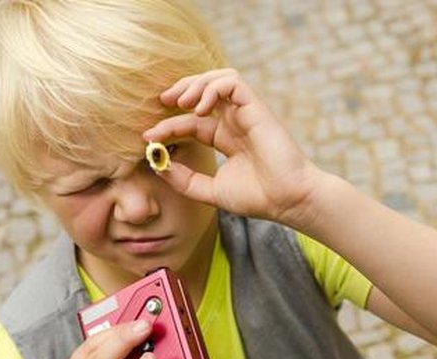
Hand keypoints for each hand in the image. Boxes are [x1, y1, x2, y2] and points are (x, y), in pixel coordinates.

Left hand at [143, 68, 323, 225]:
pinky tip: (199, 109)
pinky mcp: (257, 108)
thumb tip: (157, 163)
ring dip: (196, 84)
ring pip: (219, 79)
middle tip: (162, 101)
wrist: (288, 200)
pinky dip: (212, 88)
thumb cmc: (258, 198)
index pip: (191, 121)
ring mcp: (247, 113)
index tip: (148, 137)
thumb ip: (184, 179)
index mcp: (226, 138)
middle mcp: (236, 122)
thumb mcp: (210, 191)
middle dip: (180, 90)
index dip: (169, 125)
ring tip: (180, 102)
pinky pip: (232, 83)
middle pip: (204, 91)